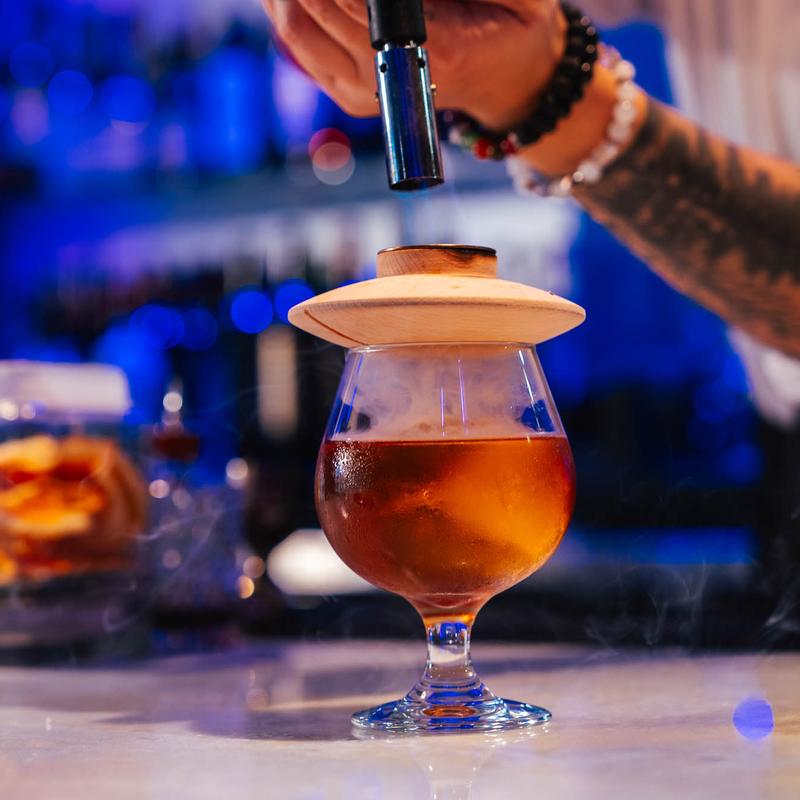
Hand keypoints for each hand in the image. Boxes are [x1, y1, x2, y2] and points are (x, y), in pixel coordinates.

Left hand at [262, 0, 565, 130]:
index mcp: (435, 52)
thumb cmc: (509, 24)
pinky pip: (296, 41)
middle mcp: (389, 80)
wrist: (497, 77)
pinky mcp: (345, 92)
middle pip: (314, 8)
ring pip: (295, 25)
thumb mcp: (523, 0)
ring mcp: (362, 91)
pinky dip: (286, 2)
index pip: (358, 1)